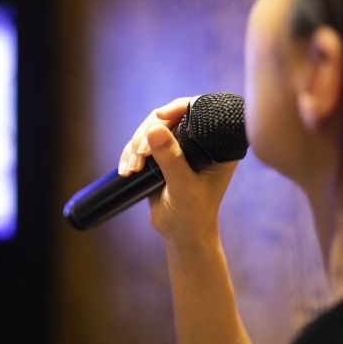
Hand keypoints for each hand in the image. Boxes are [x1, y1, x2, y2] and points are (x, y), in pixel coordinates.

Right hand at [118, 97, 237, 245]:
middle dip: (147, 132)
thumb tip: (154, 128)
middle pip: (168, 118)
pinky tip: (126, 171)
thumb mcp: (183, 187)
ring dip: (135, 146)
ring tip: (132, 169)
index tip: (158, 117)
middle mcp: (199, 142)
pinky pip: (141, 145)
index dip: (176, 108)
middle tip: (140, 154)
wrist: (181, 235)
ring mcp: (179, 149)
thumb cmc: (192, 214)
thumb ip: (171, 159)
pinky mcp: (162, 158)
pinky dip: (130, 155)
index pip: (197, 110)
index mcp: (216, 144)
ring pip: (151, 130)